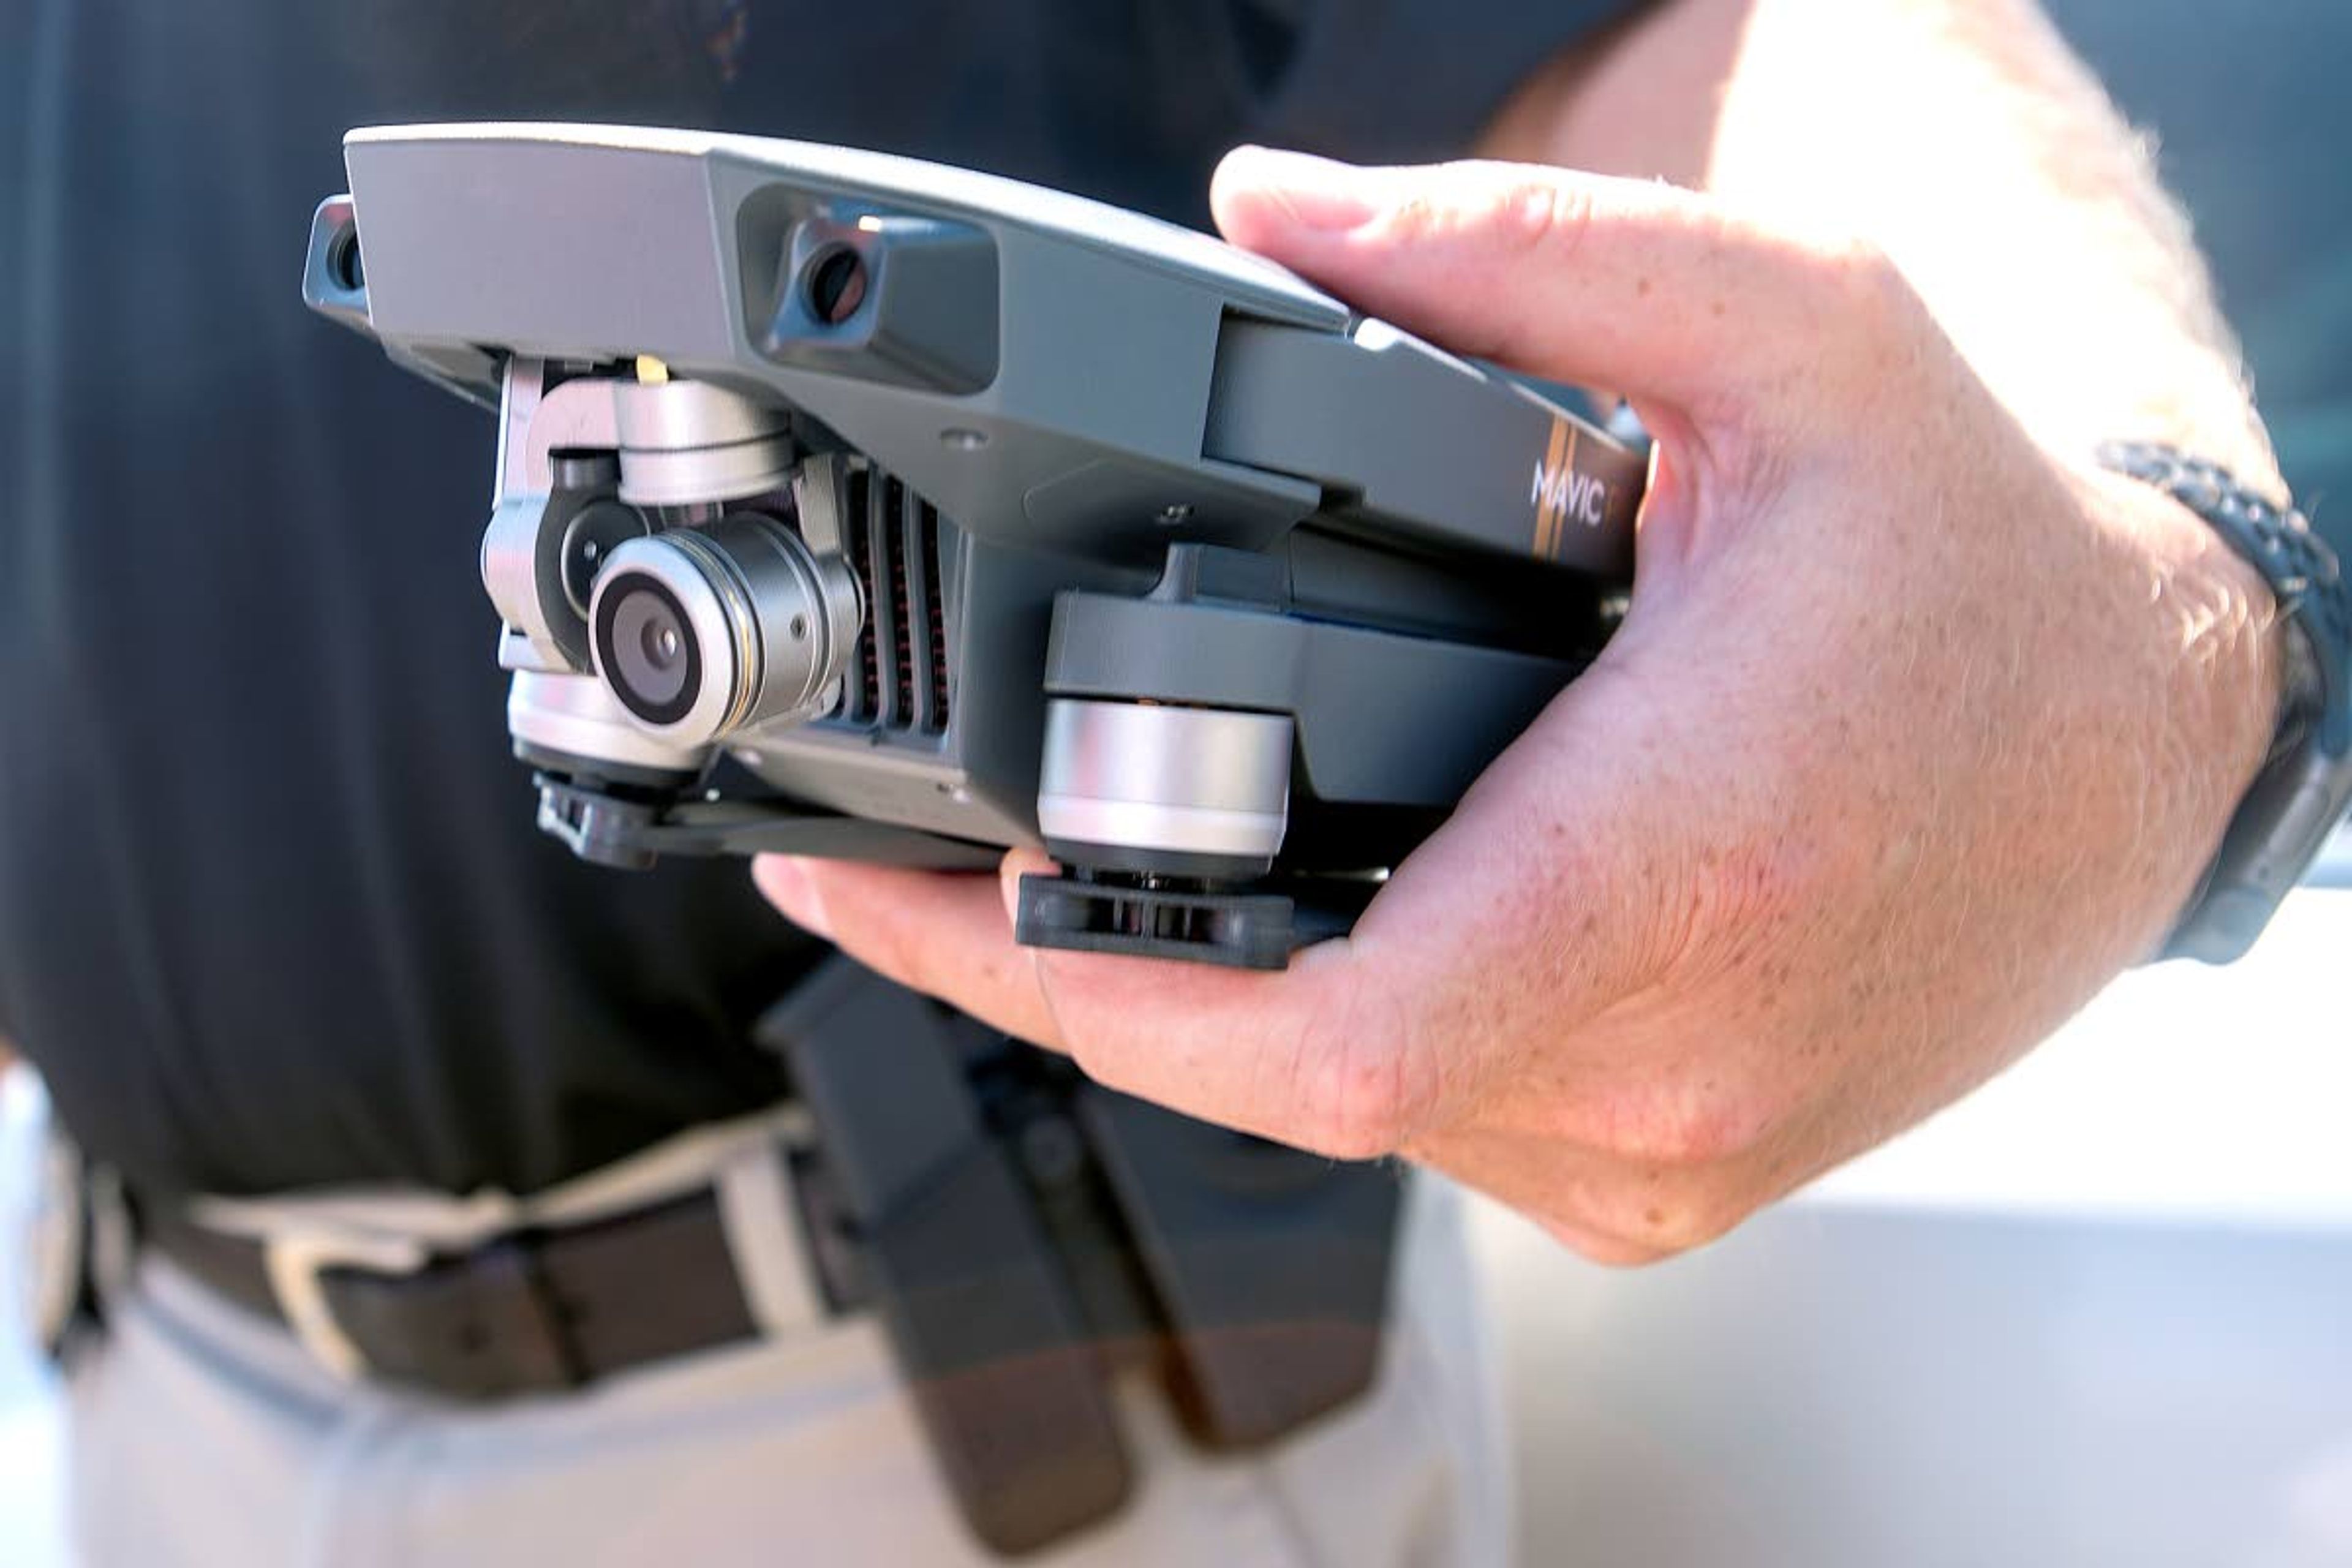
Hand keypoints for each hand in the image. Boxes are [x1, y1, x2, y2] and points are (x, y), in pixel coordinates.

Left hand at [756, 150, 2280, 1261]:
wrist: (2128, 745)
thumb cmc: (1969, 557)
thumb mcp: (1789, 328)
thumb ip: (1517, 254)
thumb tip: (1276, 218)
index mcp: (1678, 867)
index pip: (1316, 1031)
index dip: (1080, 990)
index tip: (927, 898)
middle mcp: (1669, 1053)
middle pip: (1278, 1072)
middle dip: (1096, 969)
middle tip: (967, 853)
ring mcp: (1665, 1146)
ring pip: (1346, 1107)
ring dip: (1219, 993)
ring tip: (1140, 860)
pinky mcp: (1664, 1176)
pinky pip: (1432, 1126)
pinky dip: (1337, 1025)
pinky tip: (1314, 916)